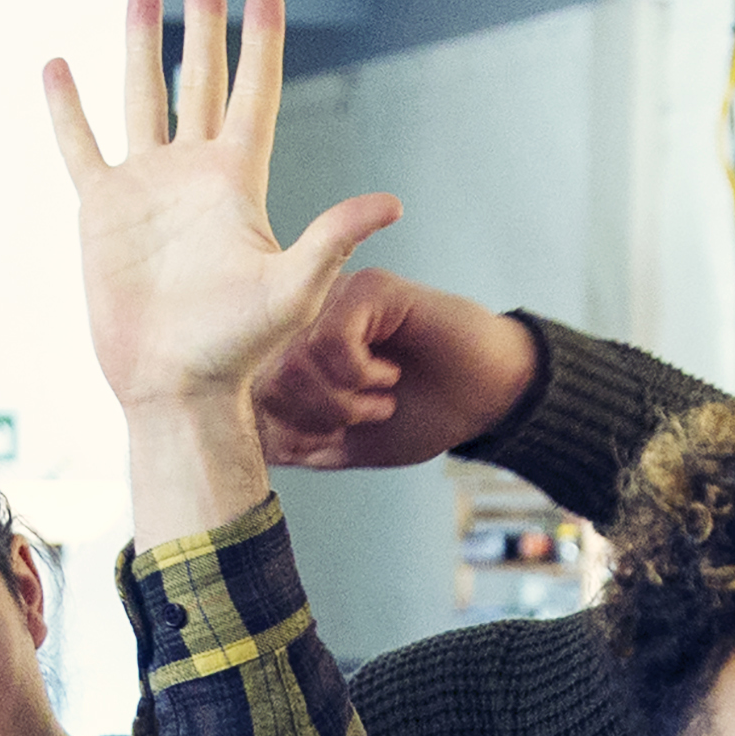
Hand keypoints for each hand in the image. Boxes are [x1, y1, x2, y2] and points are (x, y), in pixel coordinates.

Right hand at [48, 0, 403, 413]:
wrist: (174, 385)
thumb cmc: (238, 347)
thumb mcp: (295, 288)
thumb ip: (334, 236)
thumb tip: (393, 202)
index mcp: (239, 181)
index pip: (254, 92)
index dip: (261, 40)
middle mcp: (193, 173)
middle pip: (200, 79)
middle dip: (204, 24)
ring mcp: (146, 188)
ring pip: (142, 97)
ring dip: (140, 45)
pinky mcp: (102, 212)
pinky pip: (81, 146)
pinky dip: (68, 108)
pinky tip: (59, 67)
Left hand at [254, 272, 543, 470]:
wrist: (486, 397)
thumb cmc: (421, 415)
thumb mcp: (346, 441)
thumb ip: (297, 442)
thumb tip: (248, 448)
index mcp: (299, 349)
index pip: (252, 388)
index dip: (281, 427)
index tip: (326, 439)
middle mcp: (309, 317)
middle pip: (266, 374)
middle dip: (311, 415)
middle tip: (356, 420)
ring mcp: (336, 298)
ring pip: (296, 356)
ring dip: (339, 398)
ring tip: (377, 401)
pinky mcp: (369, 287)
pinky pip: (332, 336)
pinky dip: (357, 372)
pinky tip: (387, 376)